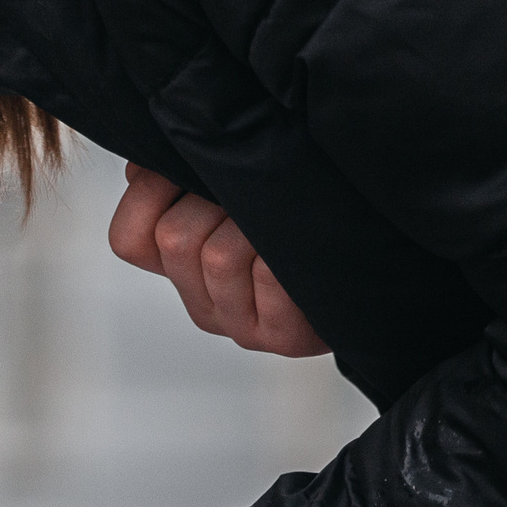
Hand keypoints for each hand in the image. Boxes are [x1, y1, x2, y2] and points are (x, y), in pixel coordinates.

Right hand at [107, 162, 328, 356]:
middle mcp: (206, 306)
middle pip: (175, 239)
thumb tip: (140, 167)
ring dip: (258, 224)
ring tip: (287, 220)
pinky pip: (268, 275)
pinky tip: (307, 248)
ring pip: (219, 255)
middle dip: (217, 200)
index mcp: (184, 272)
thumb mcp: (238, 194)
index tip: (188, 170)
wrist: (378, 268)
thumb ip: (184, 178)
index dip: (150, 195)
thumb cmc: (307, 220)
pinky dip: (287, 251)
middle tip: (257, 193)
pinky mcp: (283, 339)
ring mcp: (242, 328)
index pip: (129, 239)